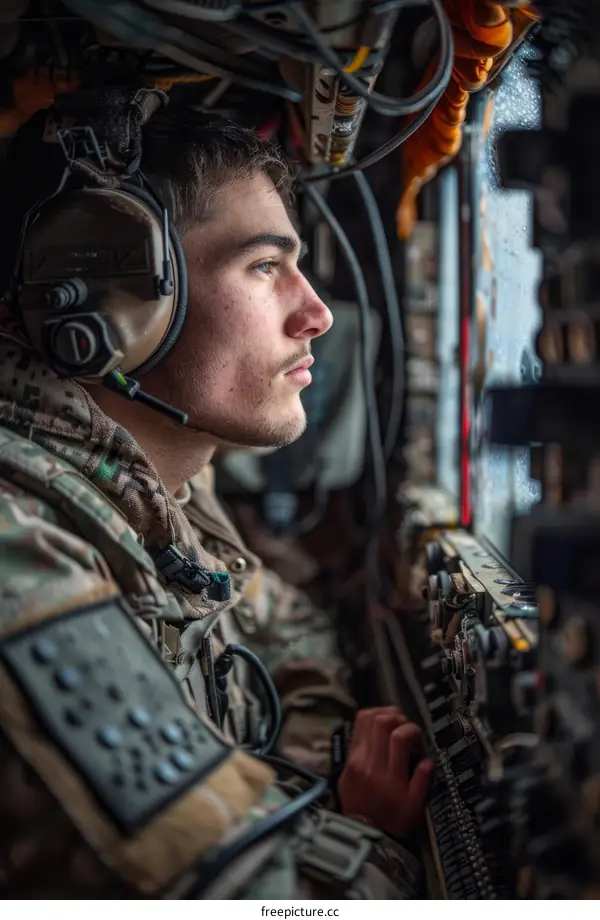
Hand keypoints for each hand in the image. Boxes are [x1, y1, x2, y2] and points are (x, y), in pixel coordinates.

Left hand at [337, 706, 434, 837]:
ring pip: (365, 721)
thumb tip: (427, 761)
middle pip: (381, 722)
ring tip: (392, 720)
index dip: (412, 730)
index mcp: (389, 776)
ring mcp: (355, 760)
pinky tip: (378, 727)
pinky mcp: (346, 761)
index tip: (418, 739)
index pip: (399, 736)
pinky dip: (368, 722)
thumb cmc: (391, 821)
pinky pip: (355, 731)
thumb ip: (422, 782)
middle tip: (406, 726)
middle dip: (398, 717)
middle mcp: (369, 764)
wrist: (363, 832)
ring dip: (381, 714)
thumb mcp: (415, 808)